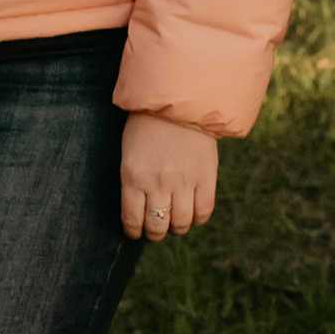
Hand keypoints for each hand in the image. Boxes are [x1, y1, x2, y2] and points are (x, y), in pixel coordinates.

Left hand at [121, 112, 216, 242]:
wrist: (178, 101)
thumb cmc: (147, 126)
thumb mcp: (129, 153)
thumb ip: (134, 181)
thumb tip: (139, 211)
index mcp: (133, 176)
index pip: (133, 220)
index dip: (135, 232)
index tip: (136, 232)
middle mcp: (158, 182)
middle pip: (157, 225)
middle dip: (155, 233)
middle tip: (156, 229)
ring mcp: (184, 181)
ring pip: (182, 223)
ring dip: (177, 228)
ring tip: (175, 222)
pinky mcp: (206, 177)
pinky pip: (204, 211)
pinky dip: (198, 219)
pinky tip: (193, 213)